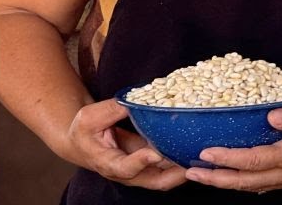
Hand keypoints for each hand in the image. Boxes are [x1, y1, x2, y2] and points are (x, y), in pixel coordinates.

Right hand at [63, 99, 186, 190]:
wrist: (82, 144)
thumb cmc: (83, 131)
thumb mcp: (89, 117)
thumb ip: (111, 110)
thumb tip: (135, 100)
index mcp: (108, 163)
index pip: (125, 168)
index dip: (141, 162)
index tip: (155, 153)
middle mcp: (127, 173)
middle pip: (155, 181)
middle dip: (175, 175)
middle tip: (190, 162)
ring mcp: (140, 171)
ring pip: (166, 177)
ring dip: (182, 169)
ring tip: (199, 155)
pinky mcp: (149, 164)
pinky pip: (168, 167)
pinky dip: (180, 160)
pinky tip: (193, 147)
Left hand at [185, 97, 281, 193]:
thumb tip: (272, 116)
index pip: (254, 160)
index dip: (229, 159)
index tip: (206, 153)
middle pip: (246, 180)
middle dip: (217, 178)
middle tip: (191, 172)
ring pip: (250, 186)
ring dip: (223, 182)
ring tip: (198, 175)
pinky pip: (257, 185)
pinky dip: (237, 182)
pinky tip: (222, 177)